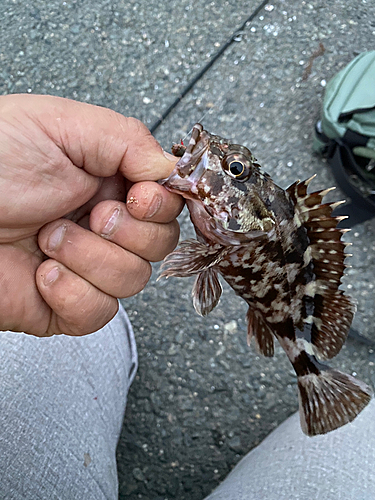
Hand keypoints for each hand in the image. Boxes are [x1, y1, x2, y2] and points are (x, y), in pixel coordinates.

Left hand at [0, 94, 182, 335]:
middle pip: (159, 247)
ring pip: (132, 281)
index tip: (137, 198)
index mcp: (110, 184)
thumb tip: (170, 172)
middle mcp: (103, 227)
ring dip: (89, 258)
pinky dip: (72, 294)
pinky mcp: (65, 305)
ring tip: (49, 236)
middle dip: (125, 233)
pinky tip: (42, 272)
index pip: (167, 207)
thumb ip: (129, 141)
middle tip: (89, 213)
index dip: (160, 207)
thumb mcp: (63, 126)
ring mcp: (87, 268)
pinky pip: (99, 314)